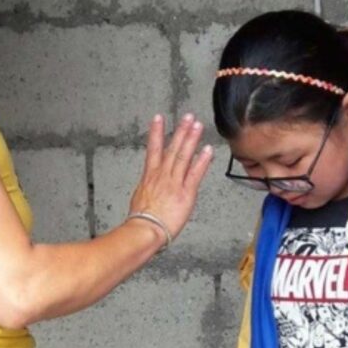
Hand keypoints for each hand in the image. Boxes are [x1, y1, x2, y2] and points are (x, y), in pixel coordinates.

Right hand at [128, 114, 212, 239]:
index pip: (153, 149)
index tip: (158, 118)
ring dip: (191, 139)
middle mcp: (162, 175)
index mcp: (150, 176)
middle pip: (172, 148)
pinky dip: (201, 161)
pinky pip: (195, 174)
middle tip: (188, 117)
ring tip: (197, 125)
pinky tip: (207, 150)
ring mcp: (174, 183)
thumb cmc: (140, 220)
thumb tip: (149, 187)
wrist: (144, 230)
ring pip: (183, 156)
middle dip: (180, 131)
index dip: (156, 132)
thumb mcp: (140, 198)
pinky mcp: (185, 193)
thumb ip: (148, 188)